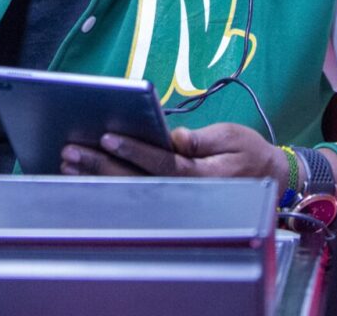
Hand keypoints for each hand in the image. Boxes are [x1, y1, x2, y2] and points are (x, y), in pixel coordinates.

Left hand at [60, 122, 288, 188]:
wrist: (268, 179)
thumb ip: (202, 139)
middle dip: (101, 165)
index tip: (108, 138)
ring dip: (96, 176)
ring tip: (67, 163)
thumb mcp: (231, 138)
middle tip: (71, 152)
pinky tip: (82, 174)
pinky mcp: (168, 197)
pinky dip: (106, 184)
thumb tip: (173, 138)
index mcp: (198, 175)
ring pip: (128, 189)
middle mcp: (182, 191)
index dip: (133, 150)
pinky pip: (133, 192)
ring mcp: (174, 198)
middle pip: (135, 179)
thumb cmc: (248, 153)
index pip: (160, 162)